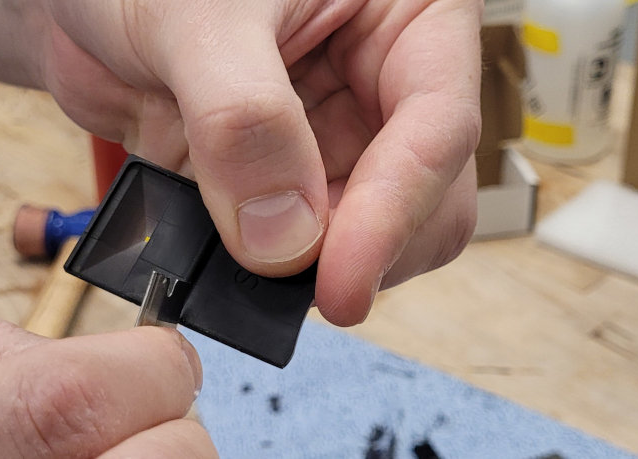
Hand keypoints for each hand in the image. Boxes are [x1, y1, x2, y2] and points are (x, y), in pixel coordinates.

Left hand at [36, 0, 481, 325]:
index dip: (397, 210)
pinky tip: (219, 258)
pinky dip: (262, 270)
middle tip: (286, 277)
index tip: (341, 281)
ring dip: (309, 268)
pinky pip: (294, 249)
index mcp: (402, 17)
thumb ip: (244, 119)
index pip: (437, 125)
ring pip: (362, 235)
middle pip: (422, 197)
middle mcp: (378, 83)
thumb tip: (285, 237)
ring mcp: (330, 137)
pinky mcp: (278, 181)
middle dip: (359, 247)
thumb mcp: (199, 18)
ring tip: (239, 263)